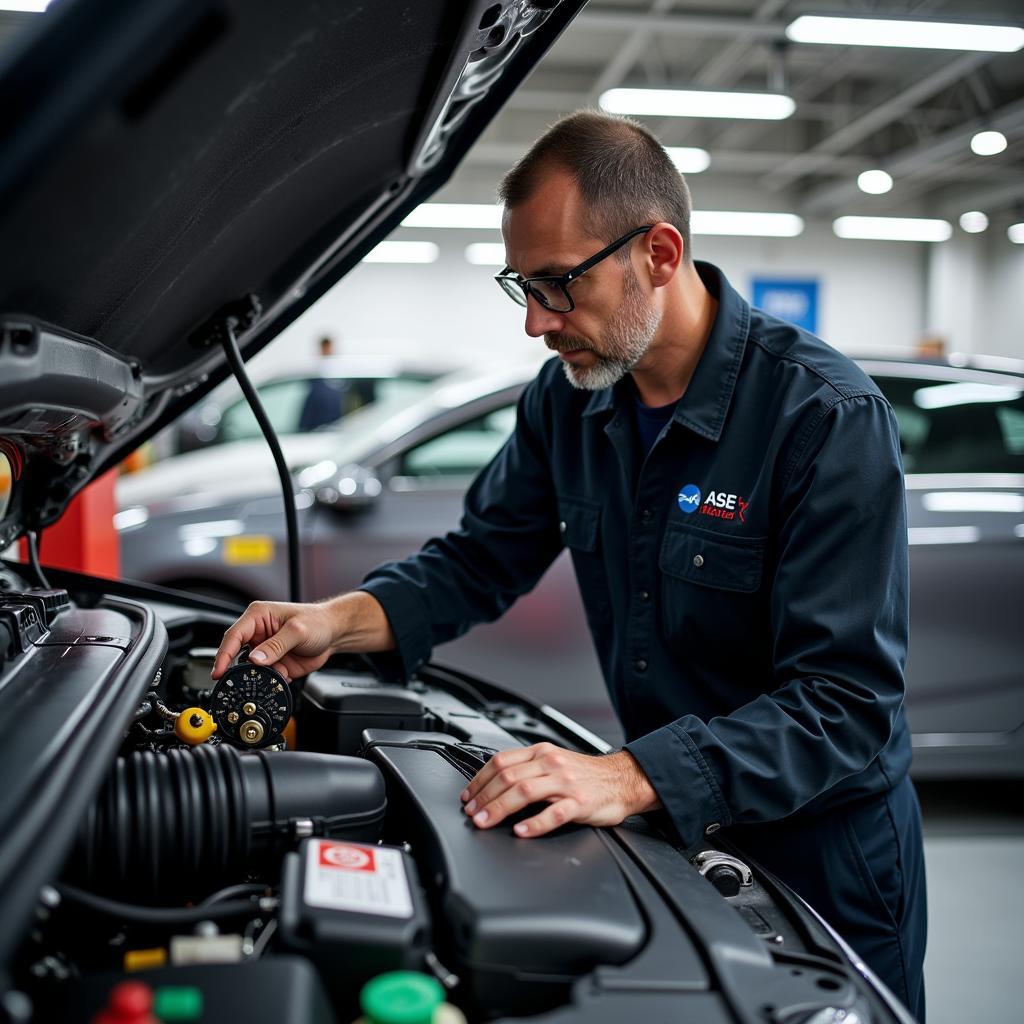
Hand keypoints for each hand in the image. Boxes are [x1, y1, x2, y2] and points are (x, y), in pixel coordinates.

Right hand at [211, 600, 339, 681]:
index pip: (234, 635)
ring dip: (257, 676)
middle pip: (236, 653)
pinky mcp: (275, 663)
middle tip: (235, 682)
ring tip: (267, 678)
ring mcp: (266, 649)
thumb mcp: (297, 630)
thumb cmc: (318, 621)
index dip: (224, 654)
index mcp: (258, 616)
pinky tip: (282, 677)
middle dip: (236, 668)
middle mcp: (259, 632)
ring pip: (250, 668)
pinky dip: (271, 680)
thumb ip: (276, 645)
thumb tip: (255, 659)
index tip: (219, 670)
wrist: (335, 633)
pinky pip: (265, 676)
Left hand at [459, 743, 660, 837]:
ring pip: (524, 791)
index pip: (501, 761)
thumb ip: (527, 770)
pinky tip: (521, 831)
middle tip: (471, 814)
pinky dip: (534, 823)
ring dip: (499, 808)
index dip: (479, 780)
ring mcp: (565, 783)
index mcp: (541, 752)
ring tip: (485, 822)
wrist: (622, 779)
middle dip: (484, 797)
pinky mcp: (580, 803)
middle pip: (508, 777)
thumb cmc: (585, 775)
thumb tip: (494, 786)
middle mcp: (550, 763)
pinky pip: (554, 813)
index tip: (468, 797)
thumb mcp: (553, 762)